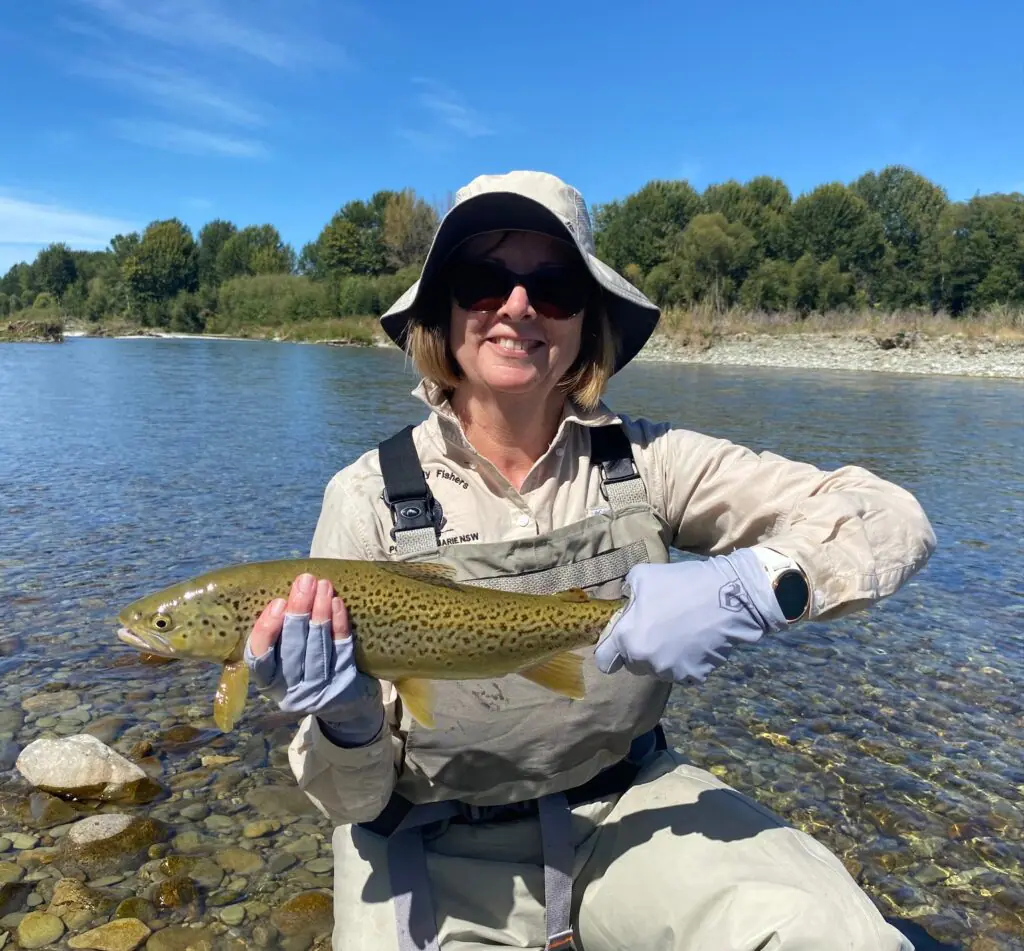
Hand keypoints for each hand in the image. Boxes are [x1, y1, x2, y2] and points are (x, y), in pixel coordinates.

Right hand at [244, 572, 383, 745]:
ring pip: (317, 646)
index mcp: (270, 682)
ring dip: (320, 612)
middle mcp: (291, 690)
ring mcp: (319, 689)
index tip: (278, 603)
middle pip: (292, 648)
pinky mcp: (344, 683)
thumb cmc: (309, 672)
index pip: (259, 658)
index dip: (266, 631)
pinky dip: (339, 625)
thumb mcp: (287, 663)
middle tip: (304, 581)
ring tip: (323, 585)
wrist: (347, 707)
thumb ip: (281, 636)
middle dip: (299, 611)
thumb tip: (288, 593)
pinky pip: (341, 649)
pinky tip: (337, 604)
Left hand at [594, 548, 788, 683]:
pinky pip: (682, 671)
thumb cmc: (681, 583)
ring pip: (658, 669)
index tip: (620, 641)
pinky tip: (695, 640)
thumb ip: (626, 594)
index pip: (605, 661)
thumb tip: (626, 601)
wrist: (728, 597)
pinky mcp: (694, 676)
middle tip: (656, 627)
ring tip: (679, 631)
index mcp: (628, 639)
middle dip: (639, 649)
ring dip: (662, 656)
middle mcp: (645, 661)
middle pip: (633, 664)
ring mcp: (671, 672)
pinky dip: (686, 660)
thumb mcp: (642, 577)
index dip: (610, 650)